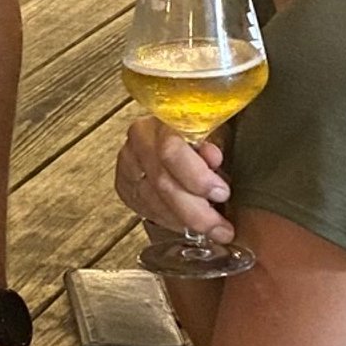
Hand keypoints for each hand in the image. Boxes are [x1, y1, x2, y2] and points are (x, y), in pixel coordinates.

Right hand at [115, 115, 233, 244]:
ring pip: (153, 202)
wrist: (183, 136)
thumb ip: (218, 142)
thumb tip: (213, 157)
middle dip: (196, 211)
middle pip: (162, 183)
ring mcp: (128, 162)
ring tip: (210, 228)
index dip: (197, 177)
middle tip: (220, 226)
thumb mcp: (218, 131)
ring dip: (185, 220)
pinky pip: (145, 210)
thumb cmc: (204, 135)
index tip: (221, 193)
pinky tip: (187, 223)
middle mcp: (140, 139)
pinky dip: (170, 221)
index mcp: (164, 118)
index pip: (170, 151)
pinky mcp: (124, 184)